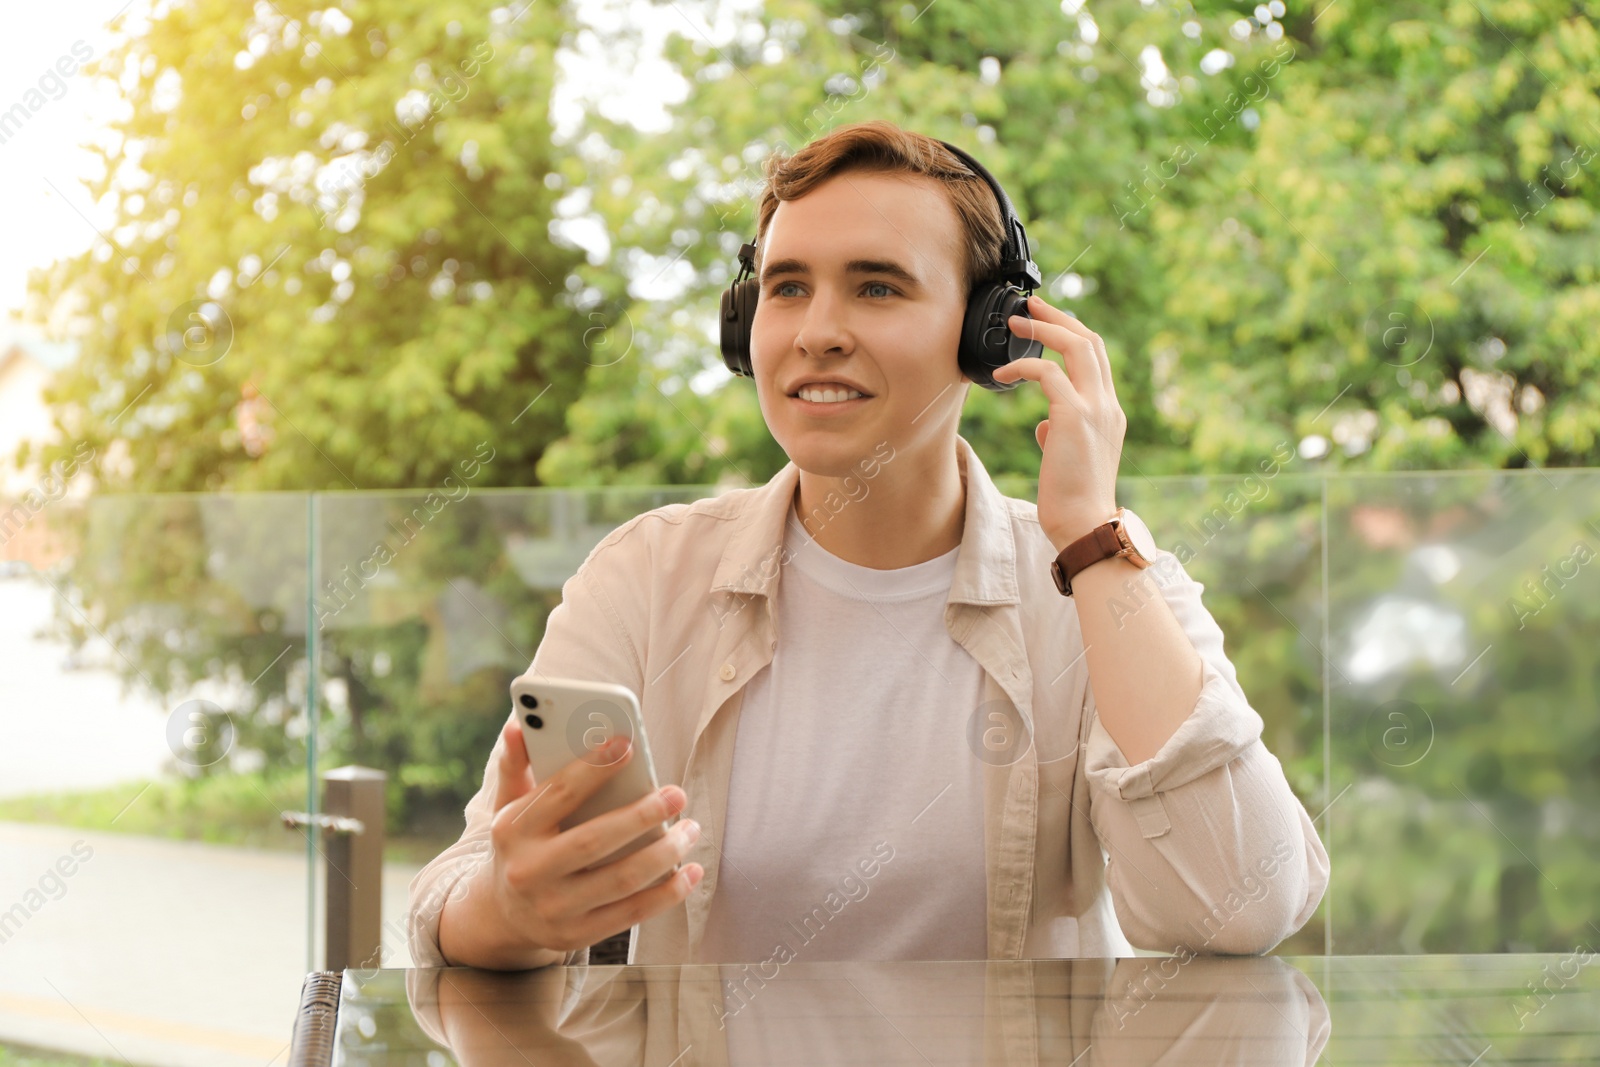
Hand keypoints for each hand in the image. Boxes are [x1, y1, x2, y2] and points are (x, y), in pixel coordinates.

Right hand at [480, 716, 703, 956]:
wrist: (501, 914)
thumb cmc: (519, 844)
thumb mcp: (509, 805)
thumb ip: (517, 765)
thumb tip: (519, 723)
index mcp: (512, 830)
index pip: (558, 794)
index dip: (594, 768)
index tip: (628, 744)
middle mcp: (529, 872)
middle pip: (594, 840)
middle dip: (641, 815)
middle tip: (676, 794)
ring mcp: (553, 908)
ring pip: (620, 879)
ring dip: (664, 853)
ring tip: (690, 829)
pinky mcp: (577, 935)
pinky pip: (631, 913)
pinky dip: (667, 893)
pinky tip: (691, 871)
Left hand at [990, 294, 1125, 549]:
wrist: (1085, 526)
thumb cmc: (1074, 501)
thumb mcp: (1070, 461)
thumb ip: (1061, 435)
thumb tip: (1045, 427)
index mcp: (1109, 414)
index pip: (1097, 360)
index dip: (1073, 335)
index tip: (1048, 323)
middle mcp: (1108, 405)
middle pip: (1091, 342)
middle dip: (1060, 318)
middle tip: (1032, 306)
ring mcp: (1095, 409)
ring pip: (1078, 346)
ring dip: (1045, 329)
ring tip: (1018, 323)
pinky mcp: (1074, 417)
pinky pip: (1048, 373)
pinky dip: (1024, 366)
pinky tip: (1003, 374)